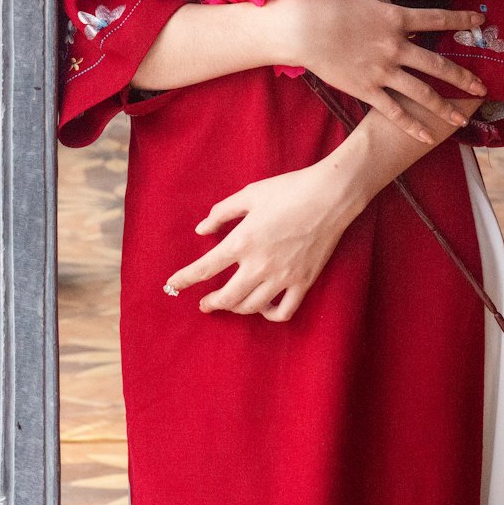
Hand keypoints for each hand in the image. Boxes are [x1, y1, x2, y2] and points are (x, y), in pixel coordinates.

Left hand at [163, 165, 353, 322]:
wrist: (330, 195)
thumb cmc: (288, 189)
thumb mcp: (249, 194)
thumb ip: (222, 213)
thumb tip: (201, 229)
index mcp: (243, 241)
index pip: (205, 268)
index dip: (185, 279)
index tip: (173, 284)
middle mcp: (260, 265)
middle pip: (227, 297)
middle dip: (211, 303)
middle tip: (204, 303)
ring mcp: (283, 277)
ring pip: (251, 307)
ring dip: (236, 308)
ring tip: (231, 302)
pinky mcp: (303, 282)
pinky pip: (283, 311)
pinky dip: (269, 315)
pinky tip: (263, 306)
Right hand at [276, 0, 487, 142]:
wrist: (300, 29)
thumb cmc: (326, 6)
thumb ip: (382, 2)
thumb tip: (394, 9)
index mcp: (395, 18)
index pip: (437, 19)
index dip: (461, 21)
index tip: (479, 23)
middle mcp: (395, 46)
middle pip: (438, 64)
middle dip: (463, 77)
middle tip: (482, 88)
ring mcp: (382, 71)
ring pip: (422, 92)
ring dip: (445, 106)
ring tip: (461, 118)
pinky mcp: (366, 89)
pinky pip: (394, 111)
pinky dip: (411, 124)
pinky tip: (425, 135)